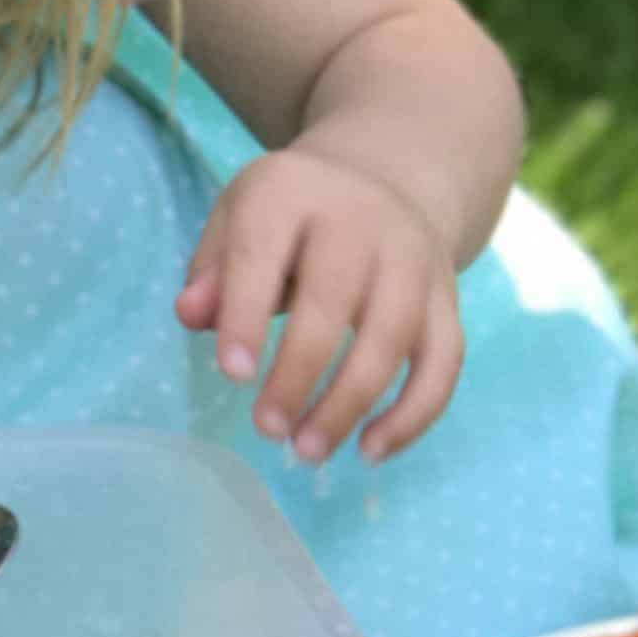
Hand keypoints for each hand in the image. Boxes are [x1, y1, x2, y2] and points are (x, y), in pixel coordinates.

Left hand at [176, 144, 463, 465]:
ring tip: (308, 451)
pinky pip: (443, 361)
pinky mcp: (447, 298)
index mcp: (292, 192)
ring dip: (351, 403)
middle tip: (267, 429)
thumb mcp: (239, 221)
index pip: (263, 253)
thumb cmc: (290, 220)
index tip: (233, 376)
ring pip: (393, 336)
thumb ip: (211, 272)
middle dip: (300, 373)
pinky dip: (412, 414)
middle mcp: (360, 219)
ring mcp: (413, 259)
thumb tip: (191, 316)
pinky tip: (370, 451)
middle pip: (335, 300)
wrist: (383, 185)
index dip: (246, 316)